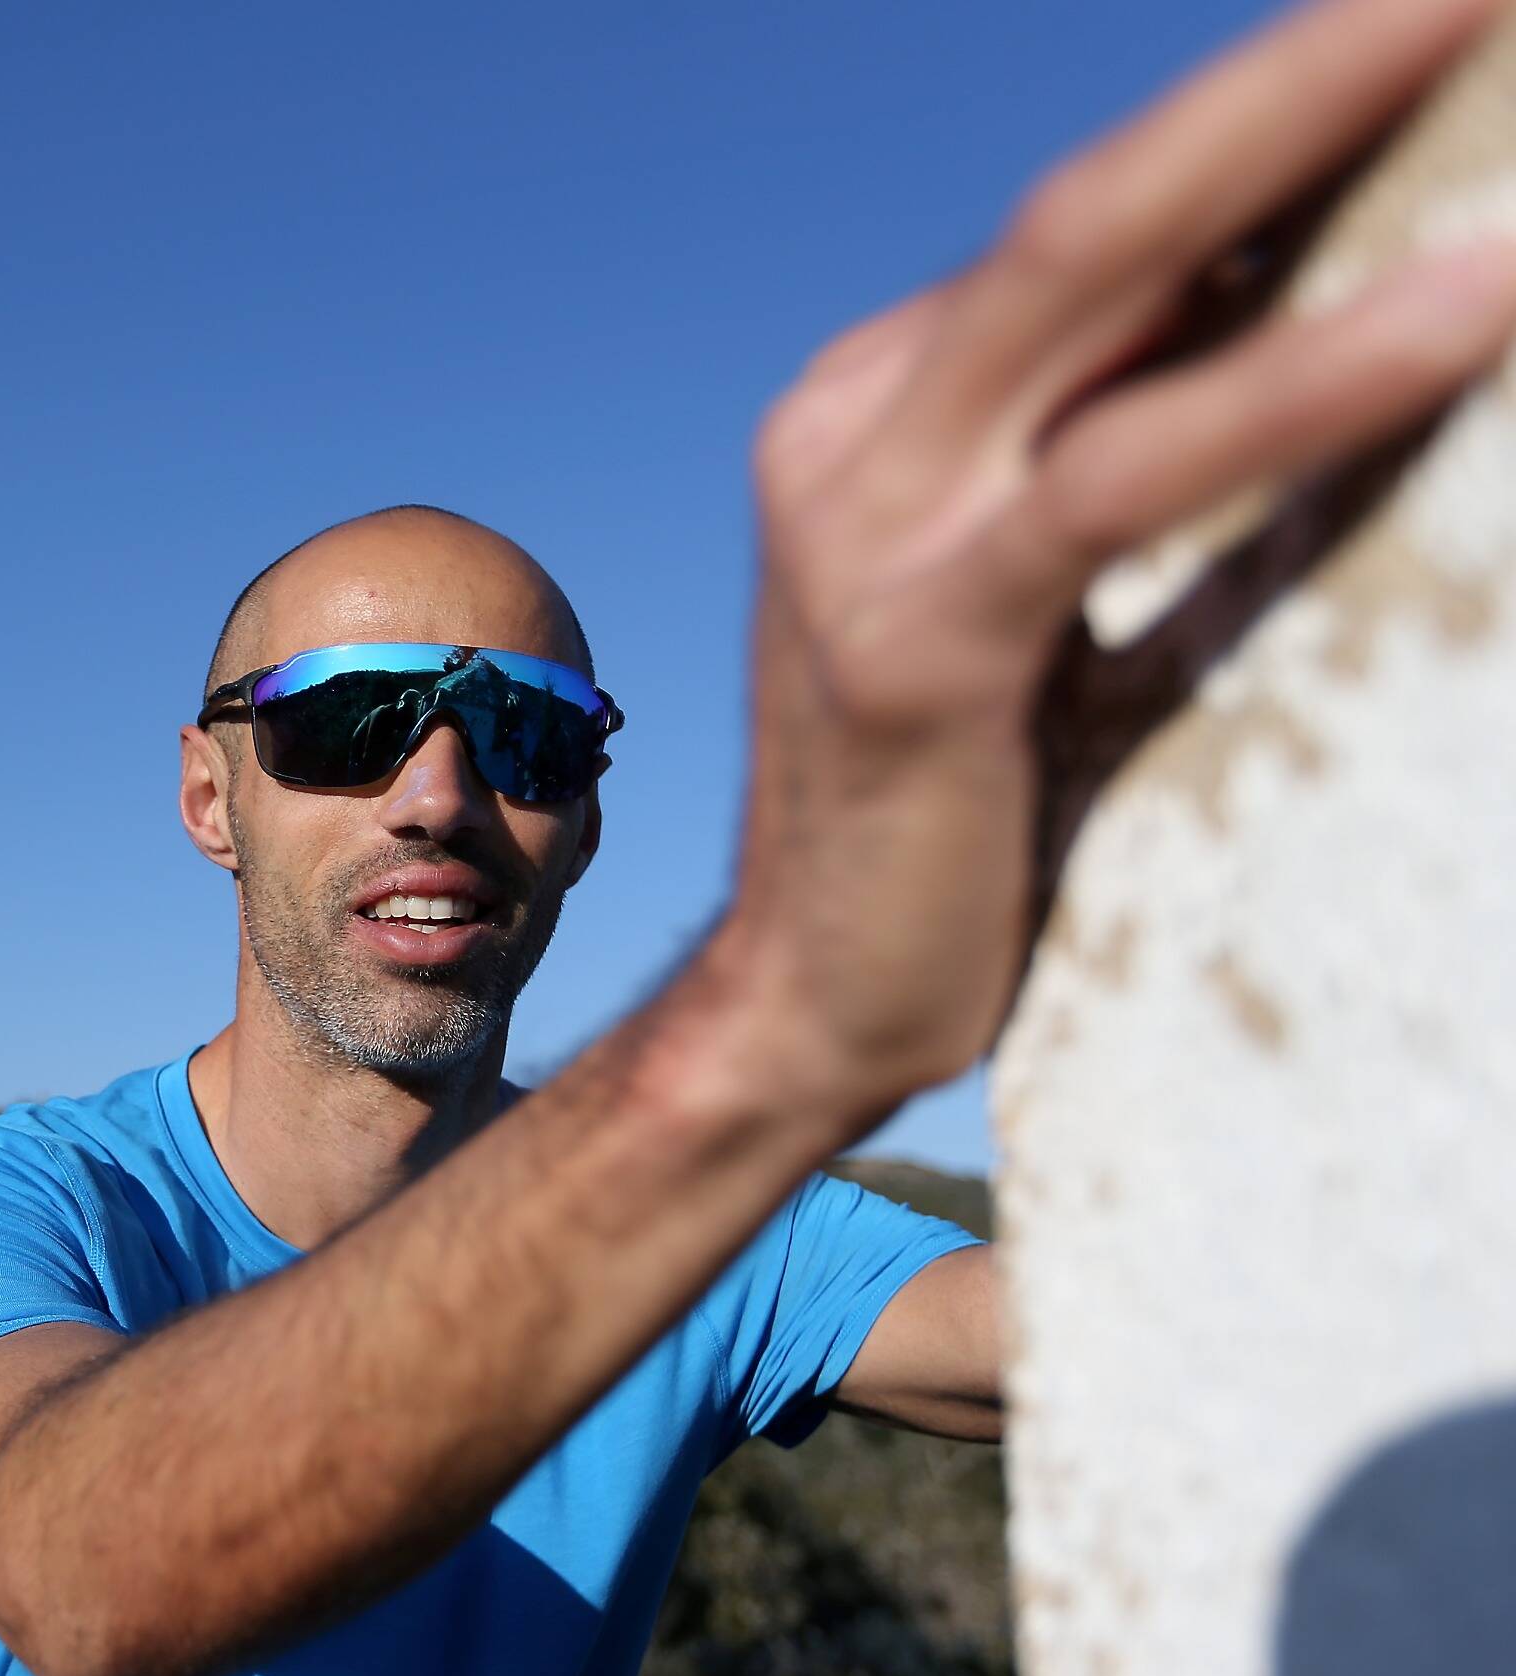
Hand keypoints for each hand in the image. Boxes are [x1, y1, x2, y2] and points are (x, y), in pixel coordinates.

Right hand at [720, 0, 1515, 1125]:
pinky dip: (1304, 380)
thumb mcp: (1041, 601)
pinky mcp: (911, 636)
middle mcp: (856, 431)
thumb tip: (1305, 329)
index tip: (1439, 39)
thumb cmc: (957, 816)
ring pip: (1102, 276)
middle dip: (1306, 64)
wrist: (809, 997)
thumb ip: (1121, 462)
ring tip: (1488, 26)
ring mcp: (864, 522)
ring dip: (1310, 132)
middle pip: (1104, 201)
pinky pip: (1125, 476)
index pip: (1110, 233)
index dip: (1286, 118)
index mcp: (888, 411)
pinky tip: (1465, 300)